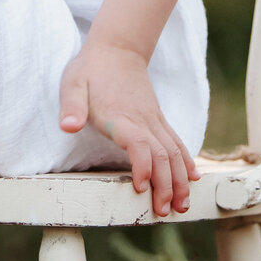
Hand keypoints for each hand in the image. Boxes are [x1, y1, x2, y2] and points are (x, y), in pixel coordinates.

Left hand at [59, 42, 198, 217]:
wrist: (117, 47)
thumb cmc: (91, 69)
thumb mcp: (73, 84)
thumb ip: (71, 106)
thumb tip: (67, 126)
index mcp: (121, 116)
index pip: (139, 144)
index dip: (143, 167)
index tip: (140, 188)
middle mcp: (143, 120)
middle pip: (162, 155)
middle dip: (166, 186)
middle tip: (163, 213)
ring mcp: (154, 119)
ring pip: (175, 152)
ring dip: (180, 180)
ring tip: (182, 207)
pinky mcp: (158, 118)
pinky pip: (177, 141)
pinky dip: (186, 161)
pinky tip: (192, 179)